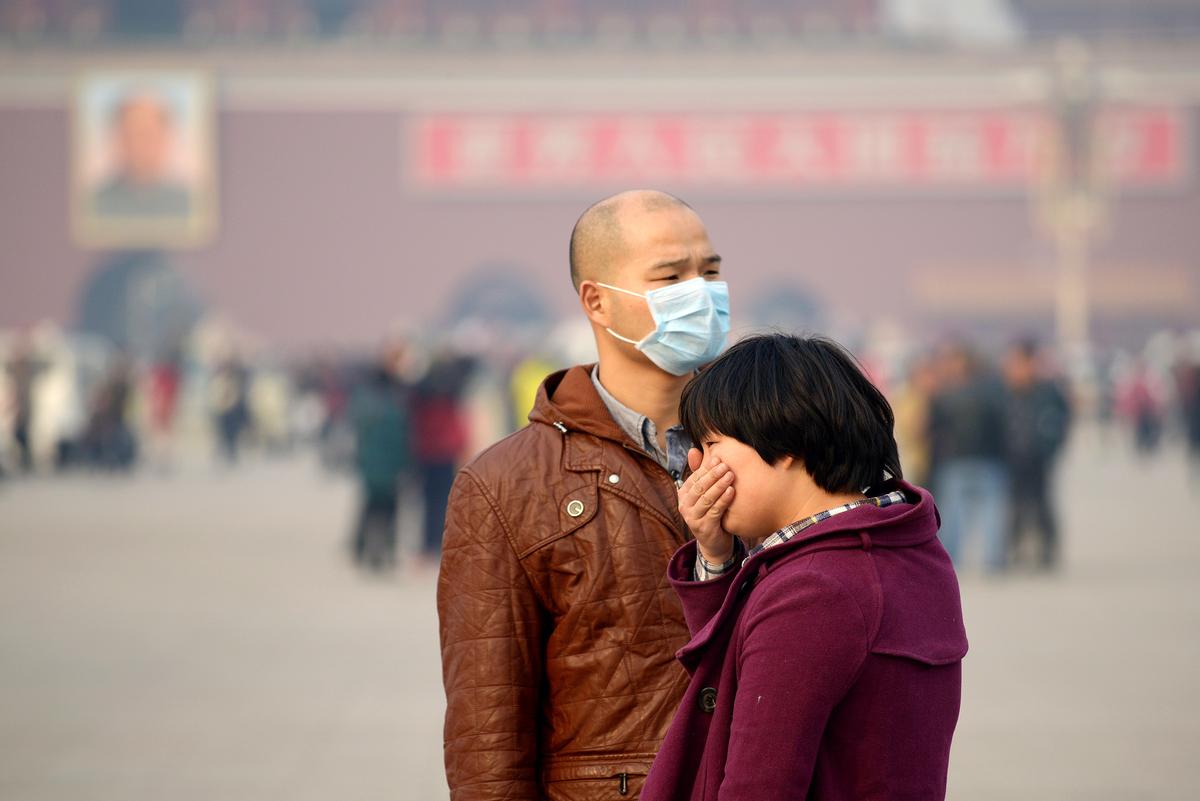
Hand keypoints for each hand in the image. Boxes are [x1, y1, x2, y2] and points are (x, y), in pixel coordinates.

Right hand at [678, 447, 735, 564]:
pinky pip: (714, 510)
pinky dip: (723, 500)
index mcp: (683, 495)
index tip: (718, 458)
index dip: (706, 468)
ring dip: (719, 485)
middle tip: (726, 465)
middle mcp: (684, 506)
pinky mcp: (704, 527)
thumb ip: (700, 473)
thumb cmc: (711, 513)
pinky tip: (732, 491)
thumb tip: (693, 449)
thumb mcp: (705, 494)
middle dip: (713, 474)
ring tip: (731, 475)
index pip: (694, 478)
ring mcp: (692, 518)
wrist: (715, 543)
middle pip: (699, 487)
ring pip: (706, 498)